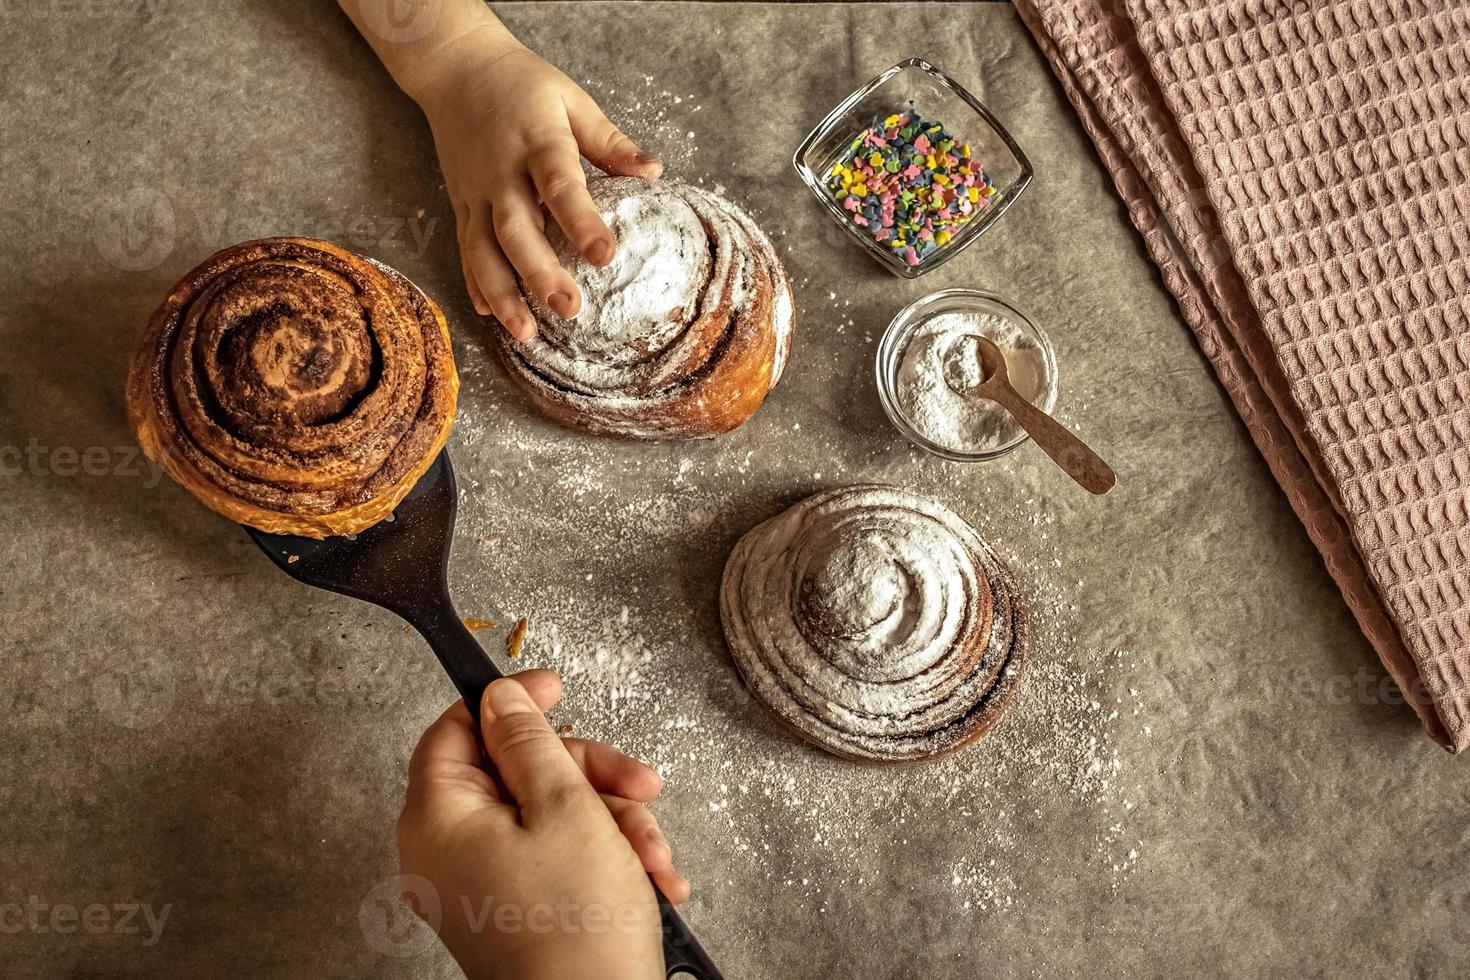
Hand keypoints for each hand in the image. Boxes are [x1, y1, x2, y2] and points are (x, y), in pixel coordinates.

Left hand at [398, 670, 686, 979]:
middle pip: (517, 771)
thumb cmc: (576, 927)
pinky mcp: (515, 910)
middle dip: (590, 775)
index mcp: (438, 819)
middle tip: (640, 783)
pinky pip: (557, 856)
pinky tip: (651, 876)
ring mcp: (481, 885)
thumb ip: (531, 743)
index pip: (458, 729)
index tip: (556, 688)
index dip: (510, 703)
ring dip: (613, 820)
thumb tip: (502, 698)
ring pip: (549, 813)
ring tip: (653, 853)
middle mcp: (448, 852)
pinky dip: (606, 856)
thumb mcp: (566, 808)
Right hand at [413, 31, 662, 340]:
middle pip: (516, 228)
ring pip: (483, 249)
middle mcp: (502, 172)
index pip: (560, 185)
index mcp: (537, 141)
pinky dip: (475, 283)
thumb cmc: (522, 85)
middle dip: (539, 272)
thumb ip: (610, 142)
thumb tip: (654, 172)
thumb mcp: (571, 100)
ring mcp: (476, 193)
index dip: (581, 222)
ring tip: (525, 332)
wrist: (456, 68)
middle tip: (568, 309)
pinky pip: (465, 250)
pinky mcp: (460, 205)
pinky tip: (490, 316)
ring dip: (502, 293)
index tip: (605, 256)